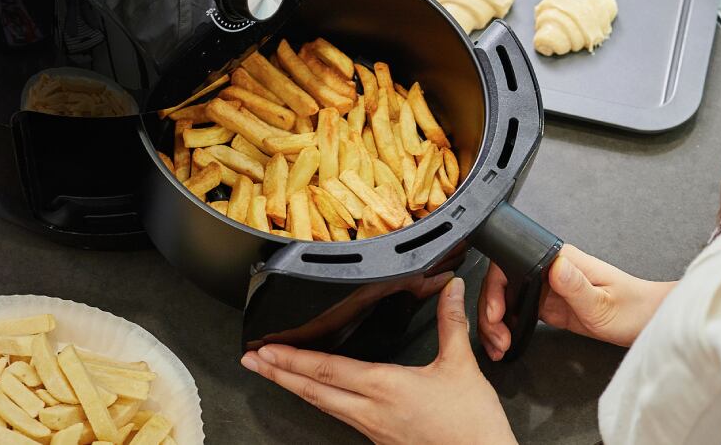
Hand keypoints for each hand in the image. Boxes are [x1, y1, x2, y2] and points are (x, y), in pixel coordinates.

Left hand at [241, 277, 515, 444]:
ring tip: (273, 375)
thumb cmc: (470, 425)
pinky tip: (319, 395)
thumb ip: (452, 324)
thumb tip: (451, 290)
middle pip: (313, 391)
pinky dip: (321, 400)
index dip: (292, 358)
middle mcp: (371, 410)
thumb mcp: (462, 366)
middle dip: (278, 374)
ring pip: (323, 405)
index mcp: (385, 387)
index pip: (327, 369)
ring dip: (294, 388)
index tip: (266, 349)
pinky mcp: (381, 438)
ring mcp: (373, 428)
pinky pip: (341, 416)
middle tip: (250, 361)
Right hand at [478, 244, 674, 358]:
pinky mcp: (549, 305)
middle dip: (490, 312)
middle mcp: (549, 270)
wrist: (648, 322)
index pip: (510, 263)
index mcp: (560, 260)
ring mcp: (547, 288)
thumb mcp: (603, 302)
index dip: (495, 288)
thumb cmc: (633, 308)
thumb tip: (554, 266)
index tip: (496, 313)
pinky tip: (506, 343)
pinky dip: (507, 328)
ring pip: (506, 300)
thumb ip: (576, 285)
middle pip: (502, 283)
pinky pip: (519, 313)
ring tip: (499, 346)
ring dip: (496, 323)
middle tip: (497, 338)